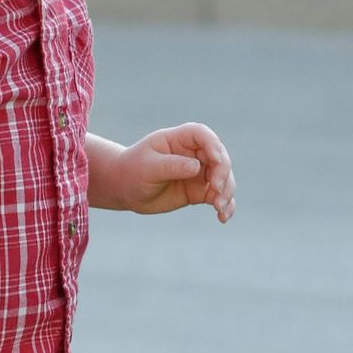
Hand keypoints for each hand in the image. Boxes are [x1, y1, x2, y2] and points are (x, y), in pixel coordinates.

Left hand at [92, 124, 235, 219]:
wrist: (126, 189)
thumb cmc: (133, 170)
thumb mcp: (148, 167)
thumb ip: (171, 166)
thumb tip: (196, 166)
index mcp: (180, 139)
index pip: (202, 134)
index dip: (213, 144)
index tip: (216, 159)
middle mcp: (194, 153)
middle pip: (219, 157)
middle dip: (223, 173)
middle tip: (217, 191)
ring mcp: (200, 172)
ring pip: (224, 178)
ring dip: (227, 193)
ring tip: (219, 208)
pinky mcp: (200, 191)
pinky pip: (218, 197)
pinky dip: (225, 206)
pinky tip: (223, 217)